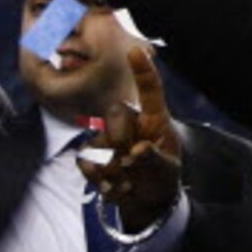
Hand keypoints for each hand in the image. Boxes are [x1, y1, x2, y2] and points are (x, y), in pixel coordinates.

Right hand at [80, 43, 182, 232]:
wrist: (145, 201)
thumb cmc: (161, 178)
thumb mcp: (166, 170)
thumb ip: (153, 160)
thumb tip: (136, 151)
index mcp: (155, 120)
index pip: (149, 91)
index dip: (142, 70)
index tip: (135, 50)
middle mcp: (130, 124)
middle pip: (115, 112)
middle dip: (120, 135)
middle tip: (132, 160)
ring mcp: (108, 139)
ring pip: (98, 141)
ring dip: (113, 167)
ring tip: (130, 181)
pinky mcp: (93, 156)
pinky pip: (86, 161)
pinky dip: (100, 179)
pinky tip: (117, 187)